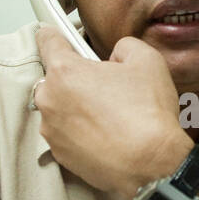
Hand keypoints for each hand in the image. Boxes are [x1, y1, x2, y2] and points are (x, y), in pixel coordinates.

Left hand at [33, 25, 191, 197]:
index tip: (55, 34)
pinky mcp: (60, 155)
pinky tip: (107, 135)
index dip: (54, 34)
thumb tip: (116, 55)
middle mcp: (50, 100)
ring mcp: (52, 131)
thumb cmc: (147, 115)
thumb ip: (124, 46)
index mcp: (65, 72)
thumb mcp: (146, 59)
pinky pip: (67, 134)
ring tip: (110, 115)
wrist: (151, 165)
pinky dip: (81, 132)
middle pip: (55, 78)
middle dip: (76, 79)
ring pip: (61, 108)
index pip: (47, 41)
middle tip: (106, 87)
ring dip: (78, 108)